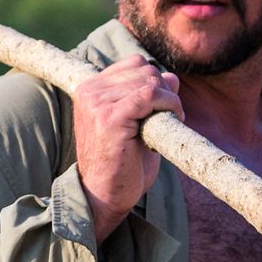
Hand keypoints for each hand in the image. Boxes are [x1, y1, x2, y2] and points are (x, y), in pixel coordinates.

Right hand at [71, 54, 183, 242]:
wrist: (105, 197)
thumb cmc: (122, 166)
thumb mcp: (138, 125)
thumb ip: (152, 98)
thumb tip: (172, 76)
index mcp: (91, 90)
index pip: (134, 65)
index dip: (156, 83)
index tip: (163, 109)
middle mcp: (89, 92)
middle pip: (144, 70)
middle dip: (165, 92)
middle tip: (169, 120)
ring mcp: (97, 103)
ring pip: (150, 80)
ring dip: (169, 101)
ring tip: (167, 125)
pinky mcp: (109, 118)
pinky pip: (149, 95)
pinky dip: (168, 105)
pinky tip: (172, 121)